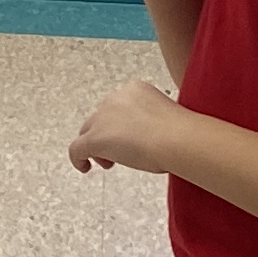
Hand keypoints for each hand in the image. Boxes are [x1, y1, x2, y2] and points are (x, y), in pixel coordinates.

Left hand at [68, 76, 184, 176]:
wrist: (176, 138)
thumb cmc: (180, 132)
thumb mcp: (166, 117)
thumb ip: (152, 121)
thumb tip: (152, 136)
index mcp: (134, 89)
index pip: (118, 106)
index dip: (120, 124)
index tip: (130, 137)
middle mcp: (114, 99)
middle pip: (101, 118)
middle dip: (107, 135)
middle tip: (119, 153)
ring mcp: (102, 118)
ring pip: (89, 132)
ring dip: (97, 146)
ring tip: (109, 163)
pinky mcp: (94, 138)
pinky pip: (77, 149)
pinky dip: (79, 159)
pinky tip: (86, 167)